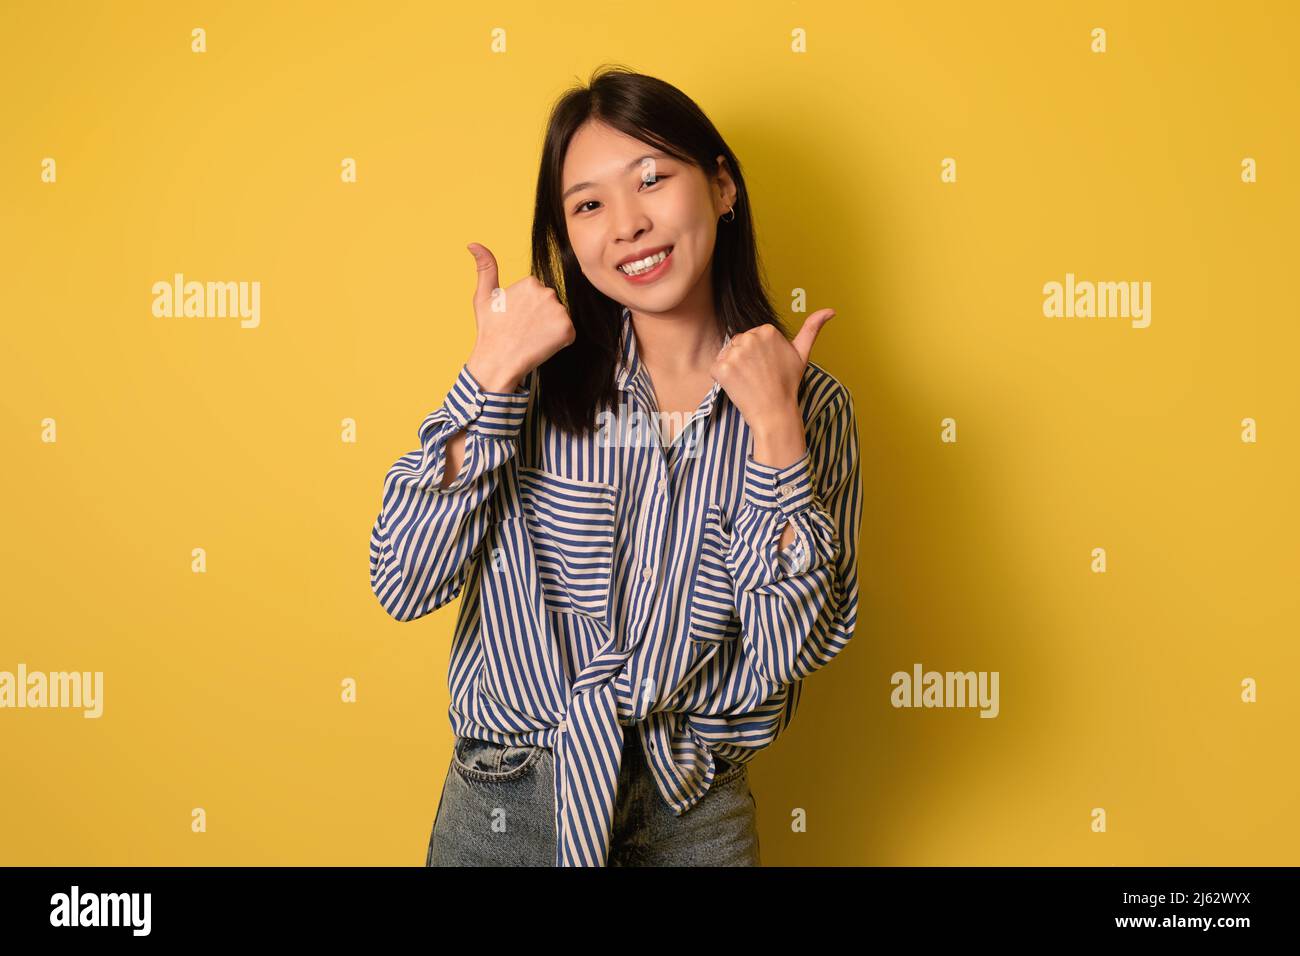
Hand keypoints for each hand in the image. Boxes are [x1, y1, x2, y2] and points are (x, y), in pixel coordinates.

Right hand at [463, 242, 575, 391]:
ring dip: (550, 329)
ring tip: (531, 338)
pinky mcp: (567, 330)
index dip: (528, 309)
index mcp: (531, 282)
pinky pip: (568, 334)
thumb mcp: (484, 295)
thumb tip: (473, 244)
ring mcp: (559, 312)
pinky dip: (558, 341)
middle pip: (551, 305)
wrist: (497, 360)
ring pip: (559, 319)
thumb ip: (485, 267)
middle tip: (523, 330)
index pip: (538, 294)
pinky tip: (541, 345)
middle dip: (541, 317)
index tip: (516, 318)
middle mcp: (548, 293)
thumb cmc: (490, 329)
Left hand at [709, 309, 835, 440]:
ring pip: (726, 355)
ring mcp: (735, 352)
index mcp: (768, 330)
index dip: (756, 354)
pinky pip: (716, 368)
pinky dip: (722, 379)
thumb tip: (831, 310)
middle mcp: (750, 337)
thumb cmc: (788, 384)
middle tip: (757, 376)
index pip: (751, 337)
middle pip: (737, 343)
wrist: (775, 412)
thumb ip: (812, 328)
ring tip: (749, 381)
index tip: (766, 367)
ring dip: (732, 368)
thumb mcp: (802, 354)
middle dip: (743, 359)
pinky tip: (738, 386)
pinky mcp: (722, 367)